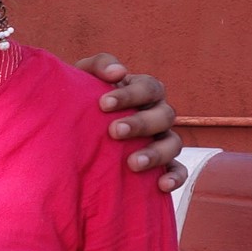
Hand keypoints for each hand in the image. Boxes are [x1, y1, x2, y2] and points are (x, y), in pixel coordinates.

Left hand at [74, 55, 185, 191]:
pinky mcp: (162, 164)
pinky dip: (175, 177)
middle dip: (140, 123)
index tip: (103, 104)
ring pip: (173, 143)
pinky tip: (161, 184)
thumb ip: (99, 65)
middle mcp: (157, 113)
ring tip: (132, 164)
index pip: (148, 87)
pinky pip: (178, 170)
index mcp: (144, 91)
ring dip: (156, 153)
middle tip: (114, 131)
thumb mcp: (84, 76)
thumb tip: (118, 72)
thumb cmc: (82, 98)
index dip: (129, 95)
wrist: (72, 126)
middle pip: (164, 115)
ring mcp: (162, 139)